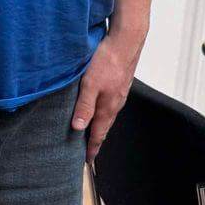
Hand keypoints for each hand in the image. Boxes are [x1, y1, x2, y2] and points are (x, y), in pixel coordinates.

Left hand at [73, 29, 141, 160]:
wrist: (126, 42)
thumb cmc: (107, 61)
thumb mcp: (90, 84)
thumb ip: (84, 106)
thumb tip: (78, 128)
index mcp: (108, 107)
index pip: (98, 134)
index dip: (92, 148)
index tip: (88, 162)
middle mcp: (115, 103)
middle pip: (104, 127)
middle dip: (95, 141)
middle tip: (88, 154)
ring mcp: (118, 94)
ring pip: (107, 116)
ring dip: (98, 127)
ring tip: (90, 136)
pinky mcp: (118, 85)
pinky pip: (109, 105)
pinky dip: (102, 114)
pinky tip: (97, 110)